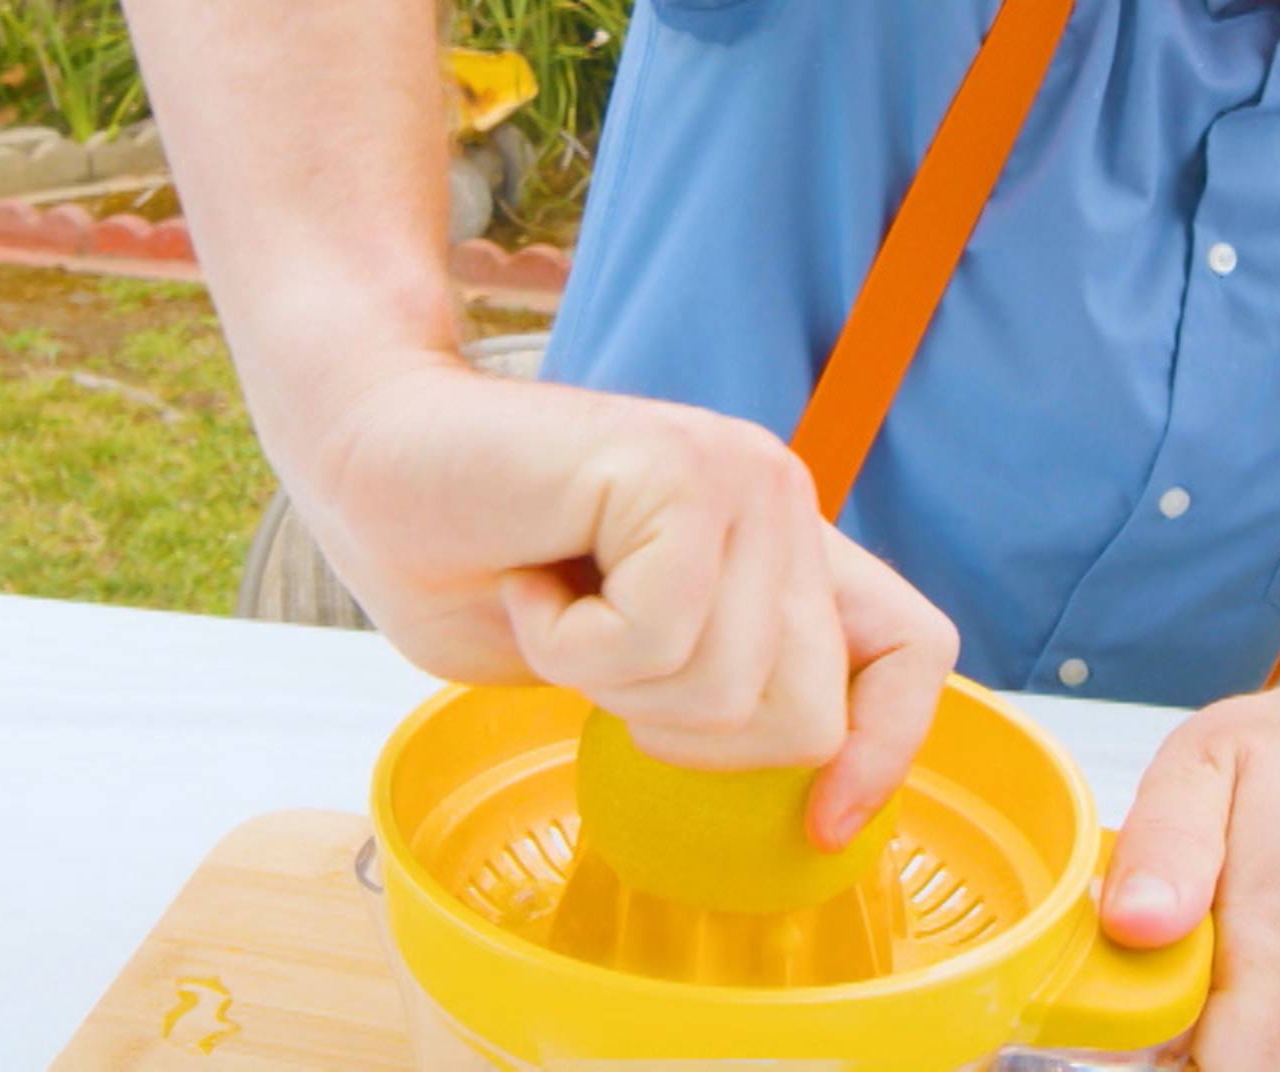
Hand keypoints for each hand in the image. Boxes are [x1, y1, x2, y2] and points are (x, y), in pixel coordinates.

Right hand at [293, 357, 957, 845]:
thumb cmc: (466, 559)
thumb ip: (708, 685)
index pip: (914, 648)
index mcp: (779, 550)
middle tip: (591, 649)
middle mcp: (781, 503)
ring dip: (606, 680)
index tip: (822, 825)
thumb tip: (805, 769)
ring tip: (552, 597)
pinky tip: (531, 572)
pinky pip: (655, 637)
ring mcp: (741, 477)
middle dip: (678, 730)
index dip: (889, 746)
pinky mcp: (680, 468)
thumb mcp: (612, 657)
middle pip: (806, 718)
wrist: (365, 453)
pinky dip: (567, 642)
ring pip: (726, 690)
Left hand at [1096, 665, 1279, 1070]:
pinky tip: (1256, 984)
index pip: (1223, 1071)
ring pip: (1245, 1071)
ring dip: (1212, 1034)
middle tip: (1168, 958)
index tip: (1128, 1005)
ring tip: (1221, 958)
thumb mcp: (1208, 761)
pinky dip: (1256, 1041)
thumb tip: (1133, 922)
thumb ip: (1165, 843)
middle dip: (1169, 1035)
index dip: (1152, 1052)